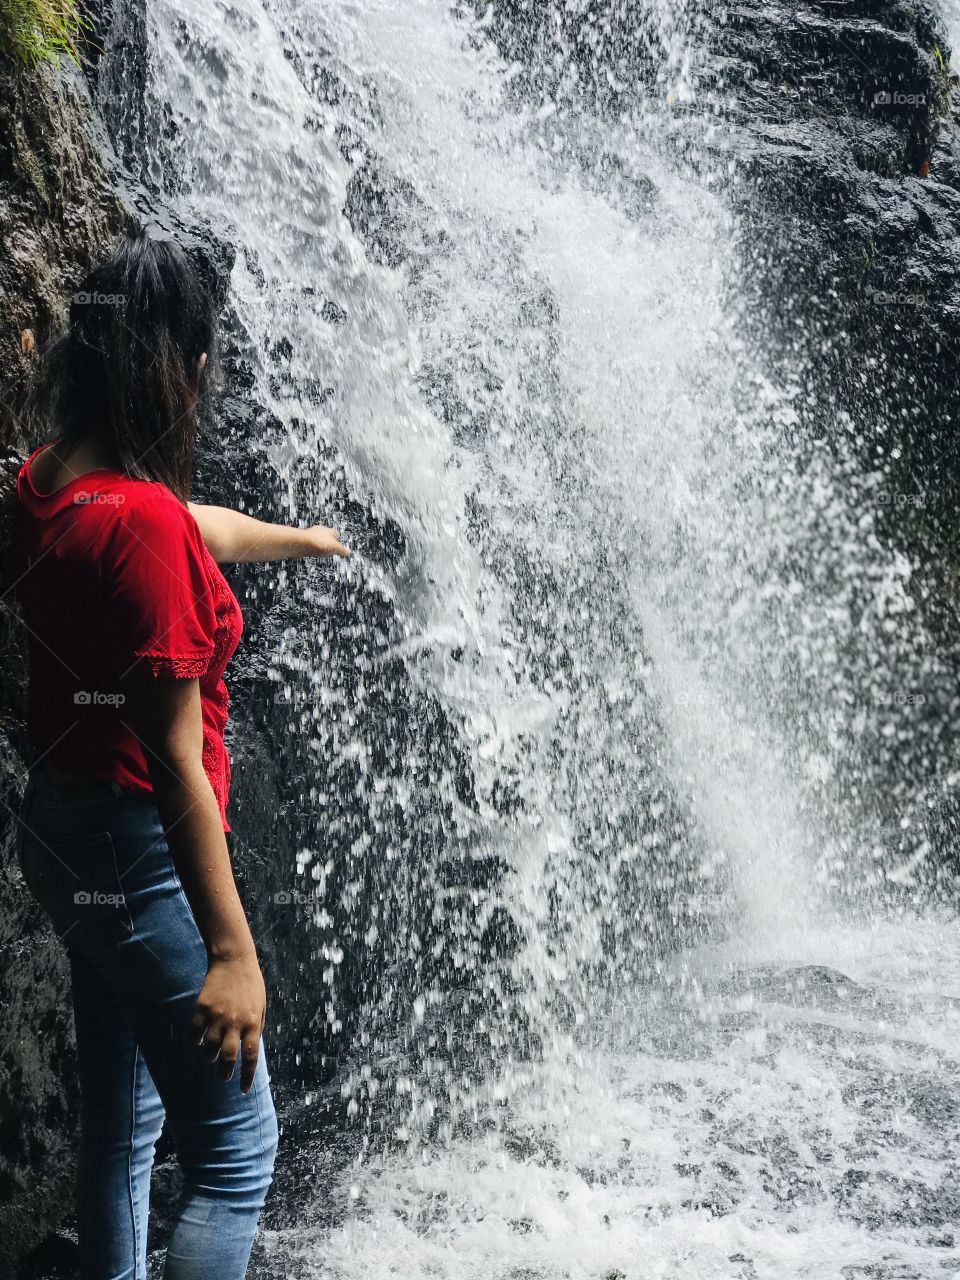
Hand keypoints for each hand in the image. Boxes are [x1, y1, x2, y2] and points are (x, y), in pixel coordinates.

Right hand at [192, 952, 266, 1092]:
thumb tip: (248, 1050)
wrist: (234, 959)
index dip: (246, 1076)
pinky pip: (195, 1032)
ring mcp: (217, 1015)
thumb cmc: (251, 984)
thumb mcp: (261, 1005)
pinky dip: (196, 1041)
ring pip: (209, 1048)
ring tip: (211, 1056)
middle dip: (225, 1072)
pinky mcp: (202, 1008)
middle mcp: (235, 1022)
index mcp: (253, 1022)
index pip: (250, 1056)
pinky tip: (199, 1041)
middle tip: (223, 1076)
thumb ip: (256, 1027)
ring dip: (210, 1056)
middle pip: (228, 1057)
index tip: (243, 1089)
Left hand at [305, 525, 350, 557]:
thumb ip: (342, 550)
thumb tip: (348, 552)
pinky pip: (309, 543)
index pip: (336, 534)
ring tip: (321, 551)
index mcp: (329, 531)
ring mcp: (310, 534)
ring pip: (317, 538)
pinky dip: (311, 547)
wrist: (301, 543)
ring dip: (319, 544)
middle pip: (326, 535)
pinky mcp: (302, 540)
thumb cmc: (318, 543)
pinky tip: (311, 552)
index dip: (338, 540)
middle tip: (330, 548)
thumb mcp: (335, 548)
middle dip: (328, 541)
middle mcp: (319, 530)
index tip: (339, 545)